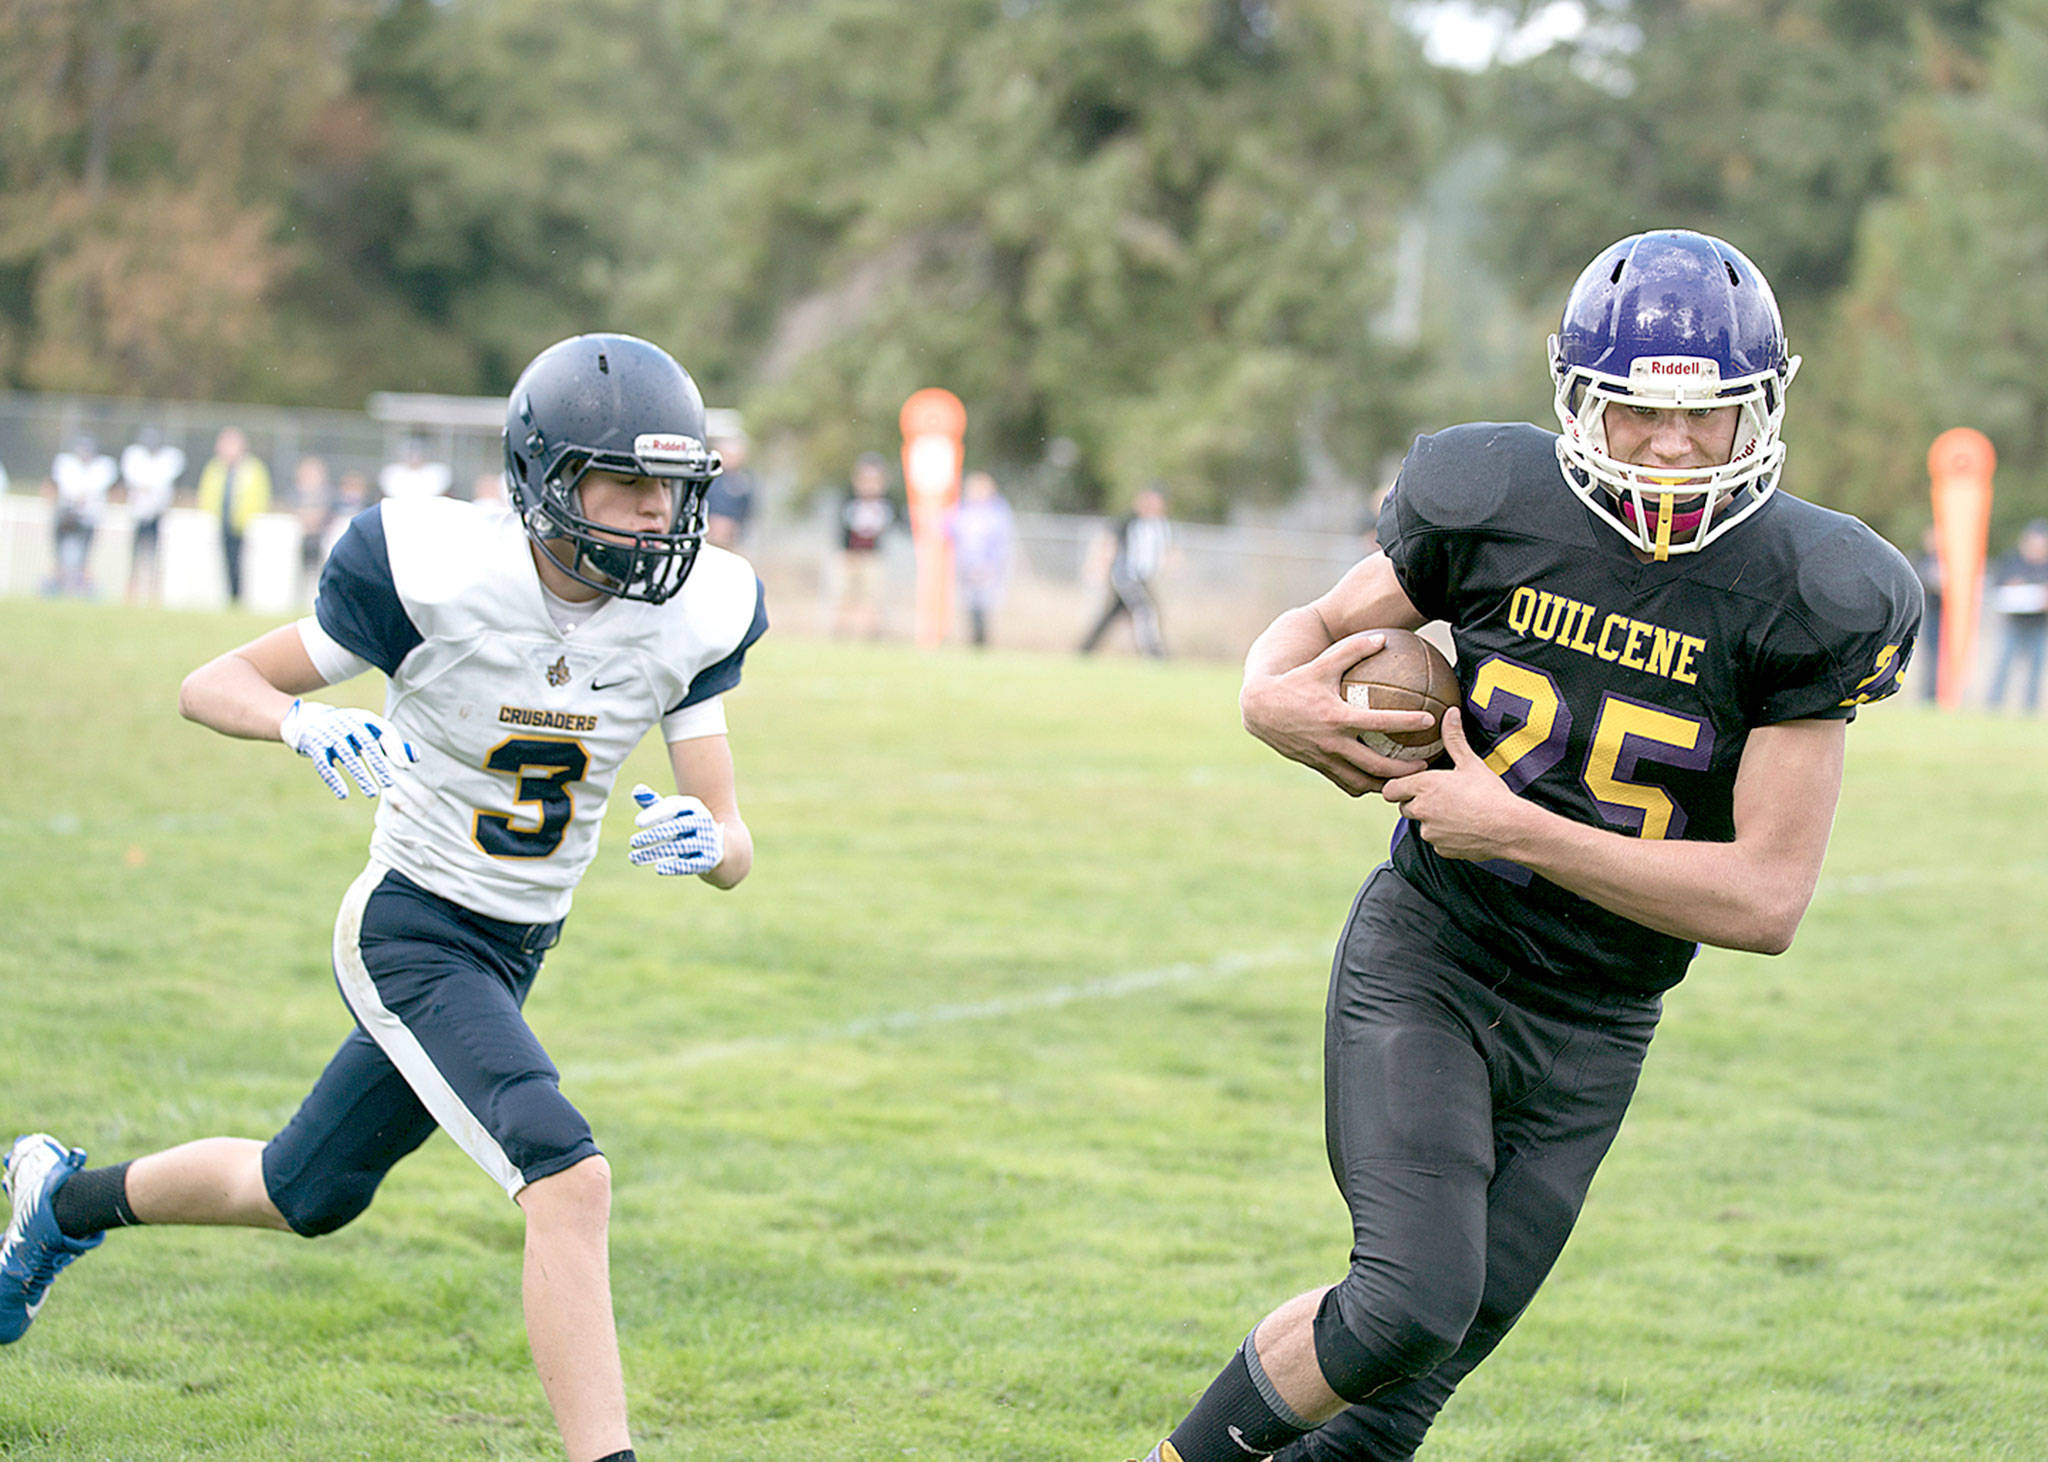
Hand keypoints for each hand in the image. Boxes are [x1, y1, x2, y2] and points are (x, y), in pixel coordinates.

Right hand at [278, 699, 417, 798]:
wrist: (311, 721)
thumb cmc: (352, 731)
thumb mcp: (372, 732)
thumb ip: (394, 745)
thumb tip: (414, 759)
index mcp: (365, 718)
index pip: (385, 731)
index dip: (396, 748)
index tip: (405, 767)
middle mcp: (348, 724)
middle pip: (366, 744)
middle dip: (378, 764)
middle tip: (389, 784)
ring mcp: (330, 734)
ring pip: (347, 756)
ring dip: (360, 775)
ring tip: (372, 793)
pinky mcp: (315, 747)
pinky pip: (324, 764)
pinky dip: (334, 780)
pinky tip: (343, 795)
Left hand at [628, 782, 724, 875]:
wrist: (716, 843)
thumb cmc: (685, 823)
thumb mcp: (673, 812)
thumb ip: (654, 802)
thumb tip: (636, 790)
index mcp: (693, 806)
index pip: (673, 808)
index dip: (655, 814)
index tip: (637, 822)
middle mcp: (702, 821)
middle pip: (676, 827)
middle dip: (653, 835)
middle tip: (632, 842)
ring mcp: (707, 841)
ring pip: (679, 847)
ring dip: (655, 853)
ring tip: (633, 858)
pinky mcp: (707, 860)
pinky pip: (690, 864)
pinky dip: (674, 867)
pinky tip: (658, 869)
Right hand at [1240, 630, 1437, 795]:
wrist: (1259, 709)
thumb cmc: (1294, 682)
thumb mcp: (1322, 664)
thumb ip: (1352, 650)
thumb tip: (1382, 638)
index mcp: (1337, 717)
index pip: (1380, 722)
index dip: (1407, 722)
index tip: (1430, 720)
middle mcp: (1332, 742)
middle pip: (1376, 764)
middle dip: (1404, 769)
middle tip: (1427, 766)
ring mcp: (1323, 758)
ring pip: (1360, 781)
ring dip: (1385, 784)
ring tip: (1405, 781)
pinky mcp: (1317, 766)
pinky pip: (1344, 783)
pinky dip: (1363, 785)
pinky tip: (1376, 781)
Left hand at [1379, 706, 1528, 859]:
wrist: (1509, 828)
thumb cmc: (1489, 794)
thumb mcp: (1470, 762)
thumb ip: (1454, 738)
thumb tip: (1450, 713)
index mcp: (1423, 786)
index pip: (1390, 789)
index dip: (1399, 787)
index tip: (1412, 784)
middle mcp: (1421, 810)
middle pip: (1404, 807)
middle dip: (1416, 802)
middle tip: (1440, 796)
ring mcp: (1430, 832)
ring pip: (1422, 825)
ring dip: (1432, 820)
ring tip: (1457, 811)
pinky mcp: (1440, 849)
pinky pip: (1437, 842)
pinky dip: (1446, 836)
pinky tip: (1464, 827)